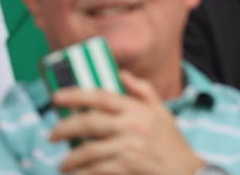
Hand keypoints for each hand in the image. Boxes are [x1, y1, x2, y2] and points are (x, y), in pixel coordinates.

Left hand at [49, 72, 201, 174]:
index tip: (56, 97)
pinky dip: (82, 173)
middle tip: (52, 135)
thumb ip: (142, 92)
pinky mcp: (126, 168)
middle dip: (64, 128)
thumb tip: (122, 74)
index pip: (101, 96)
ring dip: (70, 159)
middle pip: (88, 122)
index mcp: (138, 110)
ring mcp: (129, 148)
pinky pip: (95, 170)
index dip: (75, 95)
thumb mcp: (162, 113)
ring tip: (64, 164)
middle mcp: (132, 126)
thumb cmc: (172, 144)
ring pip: (88, 150)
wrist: (187, 173)